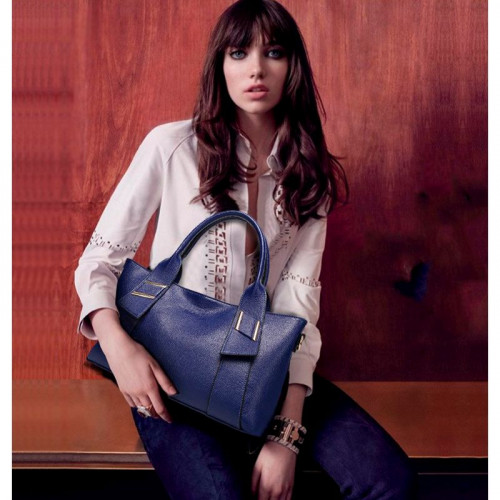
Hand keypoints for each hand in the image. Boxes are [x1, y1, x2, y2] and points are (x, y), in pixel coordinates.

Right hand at [89, 308, 177, 422]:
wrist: (118, 350)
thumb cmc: (139, 354)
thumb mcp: (155, 365)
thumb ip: (164, 381)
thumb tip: (173, 393)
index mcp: (149, 386)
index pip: (159, 407)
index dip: (165, 415)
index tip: (170, 420)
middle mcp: (138, 392)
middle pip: (149, 410)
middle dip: (157, 414)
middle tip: (163, 415)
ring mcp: (129, 392)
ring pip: (140, 408)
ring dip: (147, 411)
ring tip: (153, 411)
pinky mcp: (122, 389)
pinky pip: (131, 403)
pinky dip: (137, 406)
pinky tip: (141, 404)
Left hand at [251, 440, 296, 499]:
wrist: (284, 446)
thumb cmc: (270, 454)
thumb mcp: (257, 466)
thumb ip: (253, 482)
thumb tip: (251, 493)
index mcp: (266, 486)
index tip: (254, 498)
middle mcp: (277, 491)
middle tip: (261, 496)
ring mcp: (285, 489)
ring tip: (268, 497)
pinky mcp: (291, 486)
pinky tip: (278, 499)